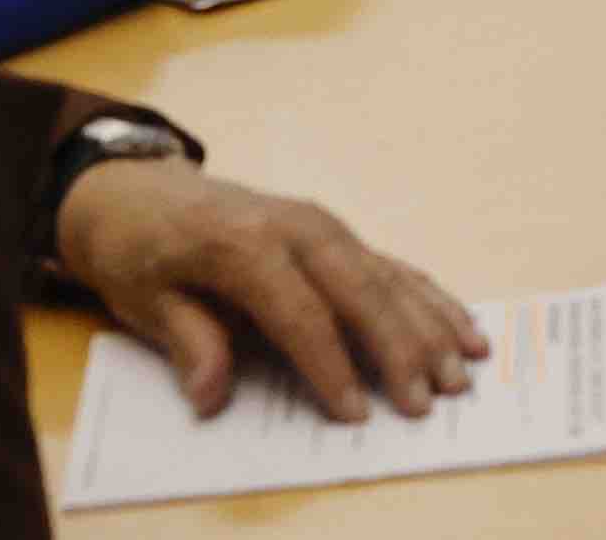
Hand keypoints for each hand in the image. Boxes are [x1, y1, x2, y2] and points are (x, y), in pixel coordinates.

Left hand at [54, 157, 483, 426]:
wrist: (142, 192)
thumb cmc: (142, 251)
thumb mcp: (144, 298)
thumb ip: (187, 341)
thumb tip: (211, 395)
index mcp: (245, 243)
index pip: (299, 312)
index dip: (330, 365)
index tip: (354, 412)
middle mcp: (298, 228)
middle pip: (360, 291)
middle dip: (399, 347)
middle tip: (429, 398)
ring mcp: (324, 227)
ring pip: (387, 278)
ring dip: (428, 325)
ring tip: (463, 369)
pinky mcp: (336, 234)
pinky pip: (391, 267)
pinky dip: (430, 298)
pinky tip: (462, 326)